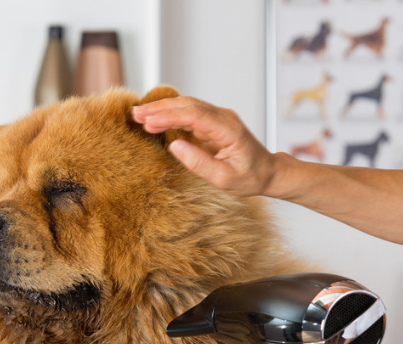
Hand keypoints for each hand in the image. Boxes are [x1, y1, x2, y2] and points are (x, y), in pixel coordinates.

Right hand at [131, 96, 277, 196]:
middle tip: (135, 113)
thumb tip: (175, 146)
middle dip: (160, 108)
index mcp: (229, 130)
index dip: (169, 116)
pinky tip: (155, 116)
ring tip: (139, 114)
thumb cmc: (249, 178)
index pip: (195, 115)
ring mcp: (219, 117)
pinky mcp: (213, 122)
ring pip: (187, 105)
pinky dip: (171, 113)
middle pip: (188, 105)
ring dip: (163, 108)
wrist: (268, 172)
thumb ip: (199, 163)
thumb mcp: (224, 179)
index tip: (148, 122)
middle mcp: (224, 118)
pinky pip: (190, 112)